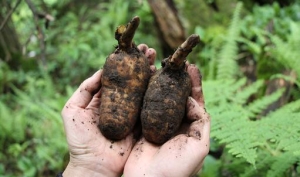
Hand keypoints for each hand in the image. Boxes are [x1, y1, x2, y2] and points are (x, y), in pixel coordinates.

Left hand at [61, 44, 155, 176]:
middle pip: (133, 79)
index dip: (125, 62)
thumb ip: (85, 89)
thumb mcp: (73, 109)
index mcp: (104, 98)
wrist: (94, 165)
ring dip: (151, 73)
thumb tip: (101, 70)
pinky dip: (157, 93)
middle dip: (141, 64)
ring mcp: (132, 113)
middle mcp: (120, 103)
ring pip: (143, 89)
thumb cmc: (79, 140)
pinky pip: (150, 106)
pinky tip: (161, 79)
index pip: (117, 75)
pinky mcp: (141, 124)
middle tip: (149, 50)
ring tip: (157, 60)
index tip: (133, 49)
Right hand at [124, 64, 209, 176]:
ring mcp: (158, 123)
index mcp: (191, 128)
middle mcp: (175, 124)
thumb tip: (190, 99)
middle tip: (177, 61)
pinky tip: (147, 78)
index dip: (194, 84)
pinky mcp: (142, 125)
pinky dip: (146, 91)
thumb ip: (201, 121)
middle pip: (178, 96)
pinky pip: (145, 104)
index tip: (192, 67)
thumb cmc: (176, 169)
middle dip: (178, 79)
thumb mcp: (200, 146)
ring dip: (162, 81)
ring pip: (161, 98)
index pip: (195, 101)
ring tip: (161, 65)